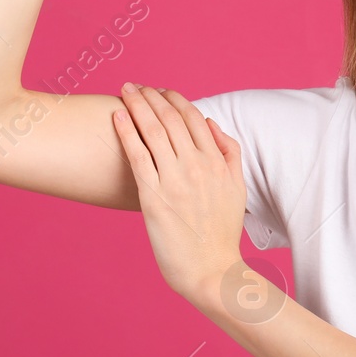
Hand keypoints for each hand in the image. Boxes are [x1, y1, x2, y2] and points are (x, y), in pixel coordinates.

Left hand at [112, 84, 246, 297]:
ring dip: (137, 106)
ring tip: (125, 92)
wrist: (211, 270)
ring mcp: (175, 180)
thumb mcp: (238, 189)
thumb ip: (229, 154)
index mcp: (217, 163)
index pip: (194, 118)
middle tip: (135, 86)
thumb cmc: (222, 234)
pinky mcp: (154, 196)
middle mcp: (197, 166)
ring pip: (154, 131)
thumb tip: (212, 125)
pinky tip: (117, 117)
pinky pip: (138, 155)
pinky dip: (127, 131)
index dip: (175, 100)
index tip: (161, 92)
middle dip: (151, 97)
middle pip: (171, 119)